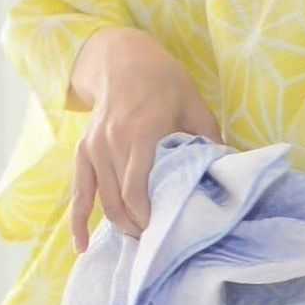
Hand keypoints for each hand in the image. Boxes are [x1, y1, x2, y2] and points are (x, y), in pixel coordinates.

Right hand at [65, 26, 221, 251]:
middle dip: (139, 227)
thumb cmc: (164, 82)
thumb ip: (208, 138)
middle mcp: (112, 143)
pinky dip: (78, 221)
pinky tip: (82, 246)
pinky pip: (79, 192)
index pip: (138, 191)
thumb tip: (226, 171)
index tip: (167, 233)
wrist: (122, 59)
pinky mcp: (84, 151)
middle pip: (120, 202)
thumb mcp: (194, 103)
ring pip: (103, 201)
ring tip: (141, 240)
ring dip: (121, 225)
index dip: (149, 219)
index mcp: (141, 134)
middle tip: (160, 241)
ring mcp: (95, 148)